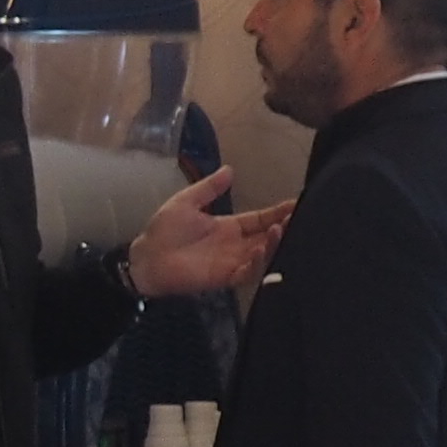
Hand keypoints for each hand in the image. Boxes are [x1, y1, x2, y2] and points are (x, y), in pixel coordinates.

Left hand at [127, 170, 290, 301]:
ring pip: (263, 255)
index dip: (277, 212)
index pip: (260, 218)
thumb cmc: (163, 231)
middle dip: (284, 227)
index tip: (296, 202)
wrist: (145, 257)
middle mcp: (235, 245)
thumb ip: (209, 188)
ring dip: (273, 243)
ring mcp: (232, 262)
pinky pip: (247, 273)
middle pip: (267, 236)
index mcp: (228, 227)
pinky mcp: (224, 277)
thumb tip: (230, 169)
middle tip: (300, 216)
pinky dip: (256, 263)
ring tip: (281, 229)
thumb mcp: (187, 201)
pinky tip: (259, 250)